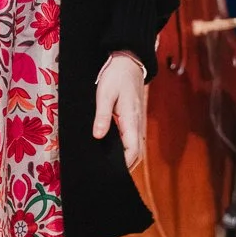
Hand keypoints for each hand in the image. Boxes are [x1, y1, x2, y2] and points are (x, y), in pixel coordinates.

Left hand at [93, 51, 147, 167]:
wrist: (128, 62)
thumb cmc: (116, 77)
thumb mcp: (105, 94)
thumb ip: (103, 115)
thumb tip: (98, 136)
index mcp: (131, 120)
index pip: (133, 150)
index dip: (125, 164)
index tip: (113, 173)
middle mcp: (137, 124)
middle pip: (136, 153)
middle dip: (126, 166)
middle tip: (109, 175)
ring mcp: (137, 121)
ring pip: (135, 146)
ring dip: (126, 158)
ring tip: (109, 167)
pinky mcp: (133, 118)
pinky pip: (132, 139)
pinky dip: (126, 149)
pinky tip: (113, 150)